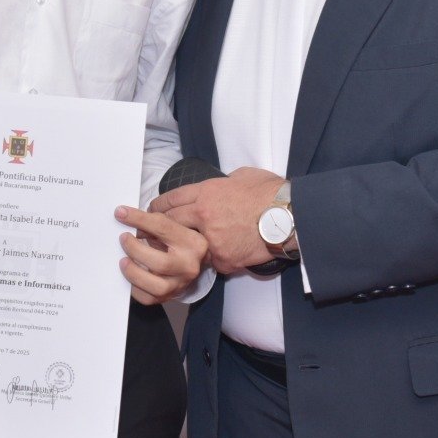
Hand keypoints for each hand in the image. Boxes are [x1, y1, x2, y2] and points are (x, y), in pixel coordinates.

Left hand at [116, 205, 207, 303]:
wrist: (191, 263)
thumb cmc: (177, 242)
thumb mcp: (172, 227)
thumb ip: (154, 223)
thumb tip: (125, 217)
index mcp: (194, 242)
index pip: (164, 228)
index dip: (139, 219)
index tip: (121, 213)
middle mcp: (190, 265)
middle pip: (161, 262)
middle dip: (136, 250)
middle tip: (123, 238)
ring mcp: (181, 284)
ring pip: (157, 286)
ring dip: (134, 273)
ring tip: (123, 261)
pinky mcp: (170, 296)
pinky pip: (149, 298)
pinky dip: (134, 288)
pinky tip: (129, 275)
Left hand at [149, 166, 284, 274]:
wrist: (289, 216)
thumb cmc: (270, 193)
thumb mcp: (242, 176)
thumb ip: (224, 183)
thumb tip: (220, 186)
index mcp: (206, 193)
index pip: (171, 199)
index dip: (158, 205)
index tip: (151, 210)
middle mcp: (203, 216)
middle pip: (170, 223)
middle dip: (157, 228)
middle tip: (148, 233)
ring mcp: (212, 240)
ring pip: (187, 246)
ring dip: (181, 248)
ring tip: (176, 250)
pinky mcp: (224, 259)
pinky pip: (213, 261)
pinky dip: (214, 259)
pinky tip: (216, 258)